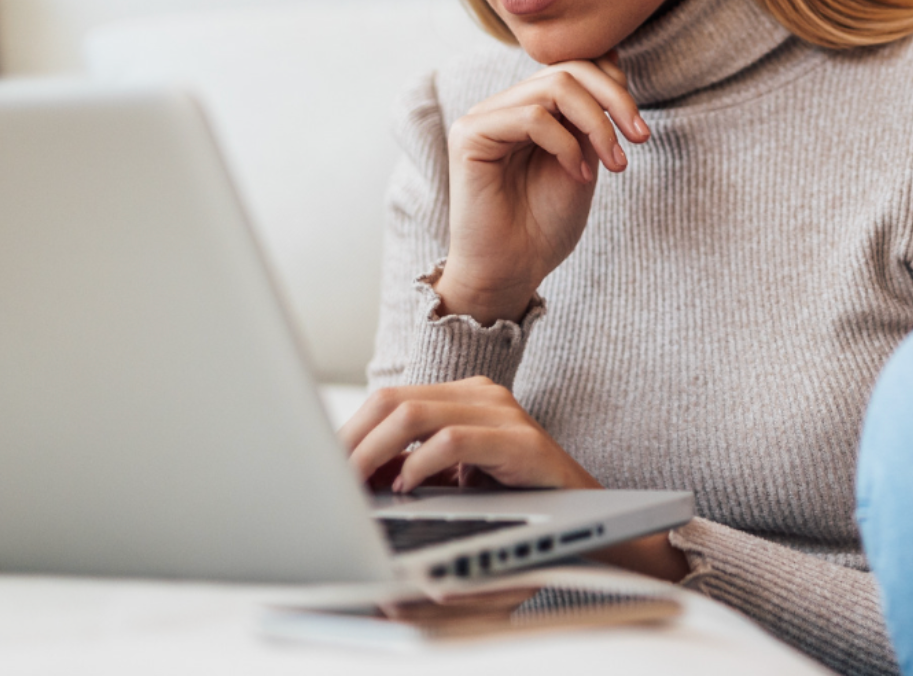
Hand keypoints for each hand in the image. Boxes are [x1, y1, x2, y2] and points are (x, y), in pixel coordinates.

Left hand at [342, 378, 687, 582]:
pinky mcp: (520, 441)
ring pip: (414, 414)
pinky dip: (419, 466)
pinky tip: (406, 489)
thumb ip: (412, 470)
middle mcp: (481, 394)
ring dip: (374, 452)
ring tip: (358, 486)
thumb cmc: (517, 502)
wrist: (587, 517)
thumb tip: (354, 479)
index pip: (389, 399)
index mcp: (463, 398)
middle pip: (393, 400)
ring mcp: (502, 412)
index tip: (325, 469)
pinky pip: (453, 440)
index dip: (351, 431)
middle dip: (352, 441)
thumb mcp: (455, 482)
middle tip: (330, 480)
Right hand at [436, 57, 646, 323]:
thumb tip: (613, 60)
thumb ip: (592, 116)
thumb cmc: (546, 223)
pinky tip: (577, 175)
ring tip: (615, 164)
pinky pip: (530, 117)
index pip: (574, 67)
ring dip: (597, 124)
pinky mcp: (469, 135)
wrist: (513, 271)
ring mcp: (484, 117)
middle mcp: (504, 105)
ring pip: (554, 87)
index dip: (614, 85)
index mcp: (529, 107)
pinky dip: (565, 144)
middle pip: (568, 69)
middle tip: (640, 137)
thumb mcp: (584, 158)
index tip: (639, 128)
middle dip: (614, 99)